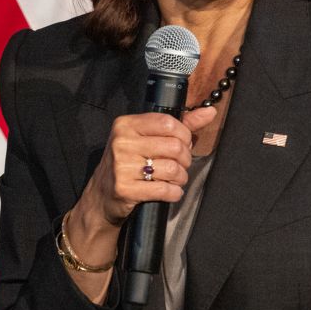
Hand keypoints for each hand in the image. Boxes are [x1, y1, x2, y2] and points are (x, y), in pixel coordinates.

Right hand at [64, 107, 218, 271]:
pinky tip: (170, 192)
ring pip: (172, 169)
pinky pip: (164, 190)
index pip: (168, 123)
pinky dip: (174, 193)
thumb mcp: (147, 139)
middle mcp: (122, 142)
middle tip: (180, 165)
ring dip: (180, 178)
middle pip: (174, 147)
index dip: (184, 136)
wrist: (101, 197)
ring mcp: (121, 166)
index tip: (183, 144)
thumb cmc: (129, 164)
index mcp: (126, 124)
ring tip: (174, 180)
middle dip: (185, 160)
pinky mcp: (124, 188)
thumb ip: (180, 124)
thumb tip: (209, 112)